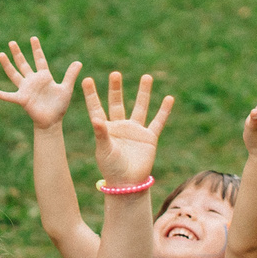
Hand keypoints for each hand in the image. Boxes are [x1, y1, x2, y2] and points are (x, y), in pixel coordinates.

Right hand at [0, 37, 81, 129]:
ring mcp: (26, 89)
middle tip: (12, 42)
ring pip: (14, 74)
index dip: (36, 49)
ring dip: (7, 65)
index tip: (33, 38)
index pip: (39, 59)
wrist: (52, 121)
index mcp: (44, 77)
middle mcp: (33, 80)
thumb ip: (70, 75)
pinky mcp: (21, 99)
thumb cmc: (59, 106)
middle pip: (23, 63)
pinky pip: (8, 96)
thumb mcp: (66, 88)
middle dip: (18, 53)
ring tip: (0, 54)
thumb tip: (79, 61)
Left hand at [82, 72, 172, 188]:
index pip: (97, 108)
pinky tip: (169, 98)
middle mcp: (120, 127)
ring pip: (140, 107)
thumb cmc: (112, 168)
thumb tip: (95, 119)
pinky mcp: (149, 138)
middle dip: (116, 89)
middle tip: (115, 73)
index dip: (92, 95)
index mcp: (105, 129)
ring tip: (146, 76)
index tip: (87, 79)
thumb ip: (101, 134)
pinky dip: (164, 111)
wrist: (128, 184)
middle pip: (117, 103)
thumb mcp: (104, 151)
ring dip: (143, 93)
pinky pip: (158, 121)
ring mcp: (135, 131)